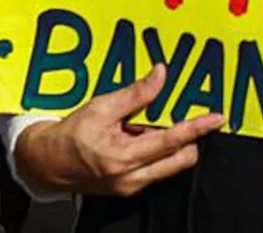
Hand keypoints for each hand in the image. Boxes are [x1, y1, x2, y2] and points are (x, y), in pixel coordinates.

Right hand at [13, 64, 223, 196]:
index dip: (197, 128)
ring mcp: (131, 186)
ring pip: (171, 165)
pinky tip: (137, 137)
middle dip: (187, 138)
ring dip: (170, 145)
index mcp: (123, 158)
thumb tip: (161, 74)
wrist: (45, 163)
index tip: (217, 118)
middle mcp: (131, 178)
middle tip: (175, 117)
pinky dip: (157, 152)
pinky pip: (157, 169)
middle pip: (181, 159)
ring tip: (143, 127)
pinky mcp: (129, 189)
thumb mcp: (102, 107)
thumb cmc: (70, 135)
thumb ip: (136, 93)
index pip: (172, 141)